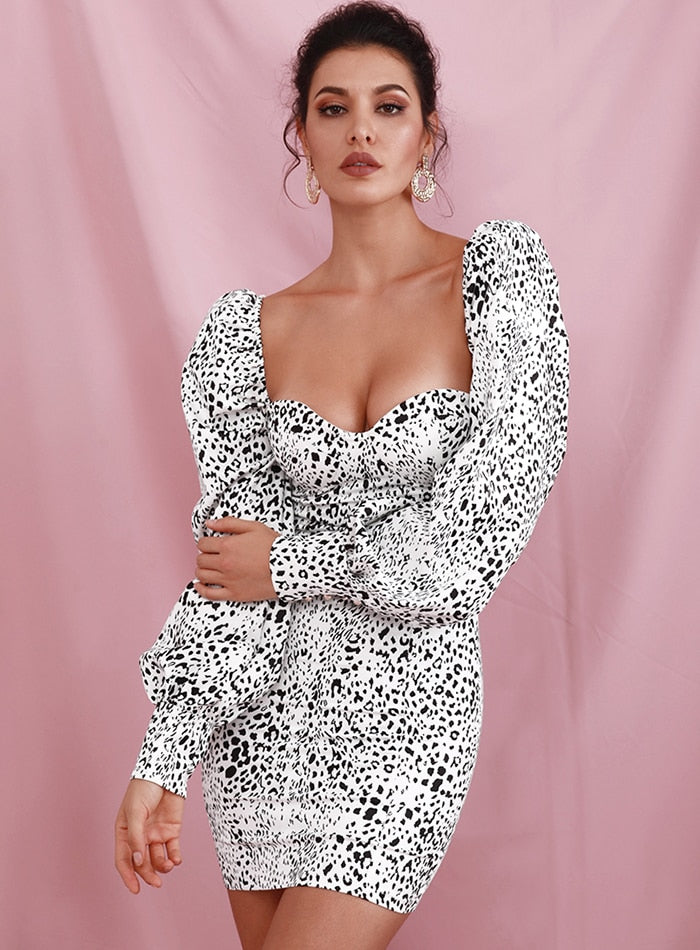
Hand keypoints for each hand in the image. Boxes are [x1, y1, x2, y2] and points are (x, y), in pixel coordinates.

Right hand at [114, 778, 184, 893]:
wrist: (165, 771)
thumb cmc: (143, 789)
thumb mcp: (135, 812)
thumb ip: (136, 837)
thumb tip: (137, 861)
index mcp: (125, 832)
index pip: (123, 860)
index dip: (128, 876)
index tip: (136, 889)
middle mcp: (140, 836)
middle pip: (142, 862)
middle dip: (148, 874)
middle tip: (157, 883)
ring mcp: (156, 834)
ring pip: (157, 859)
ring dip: (162, 866)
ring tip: (168, 865)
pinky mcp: (171, 830)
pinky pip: (172, 850)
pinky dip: (174, 857)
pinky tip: (176, 860)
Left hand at [195, 517, 278, 601]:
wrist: (289, 567)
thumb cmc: (274, 546)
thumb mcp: (253, 527)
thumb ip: (229, 523)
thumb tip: (210, 523)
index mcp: (227, 546)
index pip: (203, 544)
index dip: (205, 543)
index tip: (210, 544)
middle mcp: (224, 563)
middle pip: (201, 560)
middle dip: (204, 556)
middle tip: (211, 555)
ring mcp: (228, 580)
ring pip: (202, 575)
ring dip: (201, 570)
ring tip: (207, 568)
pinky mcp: (234, 594)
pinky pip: (209, 594)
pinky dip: (201, 589)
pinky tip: (200, 584)